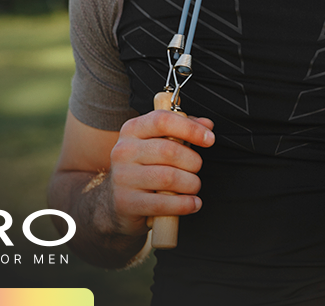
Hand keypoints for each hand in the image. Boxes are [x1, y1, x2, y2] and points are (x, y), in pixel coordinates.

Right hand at [107, 109, 214, 236]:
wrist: (115, 201)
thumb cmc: (144, 167)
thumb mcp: (159, 142)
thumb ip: (183, 129)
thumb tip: (207, 124)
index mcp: (133, 130)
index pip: (163, 120)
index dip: (190, 129)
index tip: (209, 139)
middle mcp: (124, 151)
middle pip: (169, 151)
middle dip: (193, 162)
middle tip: (196, 169)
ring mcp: (122, 177)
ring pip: (168, 178)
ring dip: (191, 184)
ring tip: (193, 186)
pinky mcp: (126, 203)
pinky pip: (162, 203)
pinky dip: (184, 204)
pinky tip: (192, 203)